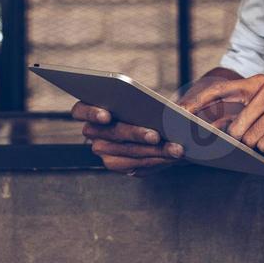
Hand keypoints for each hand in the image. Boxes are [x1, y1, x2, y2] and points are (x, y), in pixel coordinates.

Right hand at [70, 100, 185, 176]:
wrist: (153, 120)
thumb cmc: (146, 102)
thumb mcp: (149, 96)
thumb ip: (152, 98)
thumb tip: (183, 110)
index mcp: (90, 109)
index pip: (80, 110)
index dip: (91, 113)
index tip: (107, 115)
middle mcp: (94, 132)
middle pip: (111, 134)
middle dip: (135, 134)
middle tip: (155, 135)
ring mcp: (106, 152)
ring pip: (127, 153)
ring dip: (154, 151)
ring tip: (176, 148)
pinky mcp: (121, 165)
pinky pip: (138, 166)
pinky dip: (158, 160)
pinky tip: (174, 155)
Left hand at [179, 75, 263, 163]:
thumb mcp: (263, 121)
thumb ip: (239, 121)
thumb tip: (206, 133)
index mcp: (258, 84)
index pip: (220, 91)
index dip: (198, 102)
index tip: (179, 113)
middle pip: (235, 127)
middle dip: (243, 145)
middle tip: (261, 145)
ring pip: (251, 140)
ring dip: (263, 149)